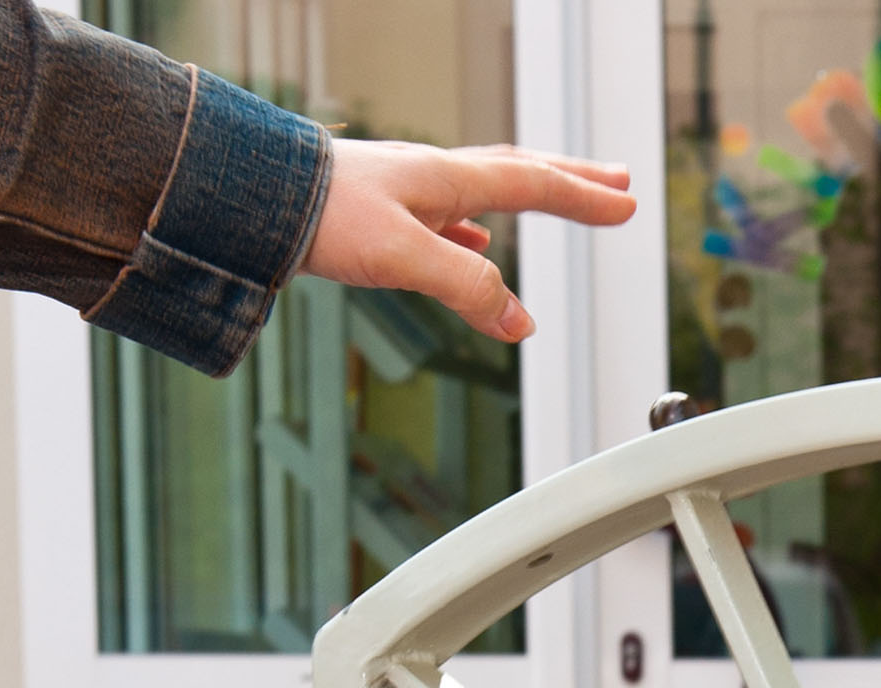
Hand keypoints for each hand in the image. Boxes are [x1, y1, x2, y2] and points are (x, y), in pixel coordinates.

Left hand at [300, 140, 634, 340]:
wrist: (253, 196)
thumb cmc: (321, 214)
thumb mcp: (403, 257)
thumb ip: (466, 287)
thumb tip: (519, 323)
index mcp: (447, 178)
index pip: (535, 185)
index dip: (585, 197)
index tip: (627, 204)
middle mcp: (433, 176)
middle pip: (521, 171)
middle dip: (573, 179)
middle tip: (616, 181)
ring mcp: (409, 191)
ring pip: (488, 188)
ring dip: (531, 194)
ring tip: (559, 201)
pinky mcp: (383, 211)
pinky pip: (450, 215)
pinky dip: (477, 228)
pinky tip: (473, 243)